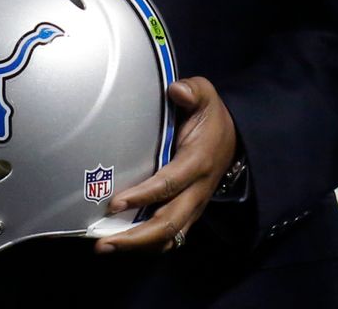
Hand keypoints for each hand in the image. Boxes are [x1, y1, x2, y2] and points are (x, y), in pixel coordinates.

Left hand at [96, 77, 236, 254]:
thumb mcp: (206, 95)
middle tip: (103, 243)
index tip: (113, 203)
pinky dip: (148, 244)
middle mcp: (197, 190)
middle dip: (136, 237)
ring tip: (106, 247)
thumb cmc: (211, 116)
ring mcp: (194, 205)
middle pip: (168, 222)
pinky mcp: (189, 212)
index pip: (168, 184)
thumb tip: (177, 90)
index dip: (142, 196)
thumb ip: (193, 91)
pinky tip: (124, 244)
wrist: (234, 137)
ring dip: (138, 245)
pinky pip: (171, 236)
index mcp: (197, 162)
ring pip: (170, 235)